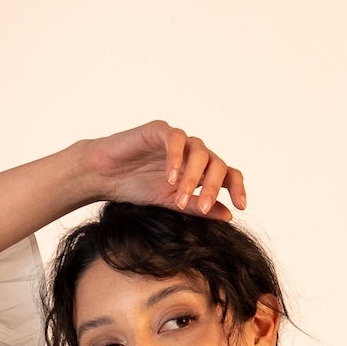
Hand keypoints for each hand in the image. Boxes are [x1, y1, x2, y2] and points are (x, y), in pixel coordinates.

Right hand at [83, 122, 245, 220]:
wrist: (105, 176)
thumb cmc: (137, 188)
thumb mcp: (172, 203)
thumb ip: (200, 207)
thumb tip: (229, 215)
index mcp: (200, 171)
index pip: (229, 175)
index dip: (237, 188)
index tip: (241, 206)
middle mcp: (193, 154)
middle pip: (218, 164)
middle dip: (213, 187)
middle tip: (202, 207)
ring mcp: (178, 140)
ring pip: (200, 152)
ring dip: (193, 178)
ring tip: (180, 198)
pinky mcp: (160, 130)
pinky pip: (176, 140)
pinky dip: (176, 159)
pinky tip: (170, 178)